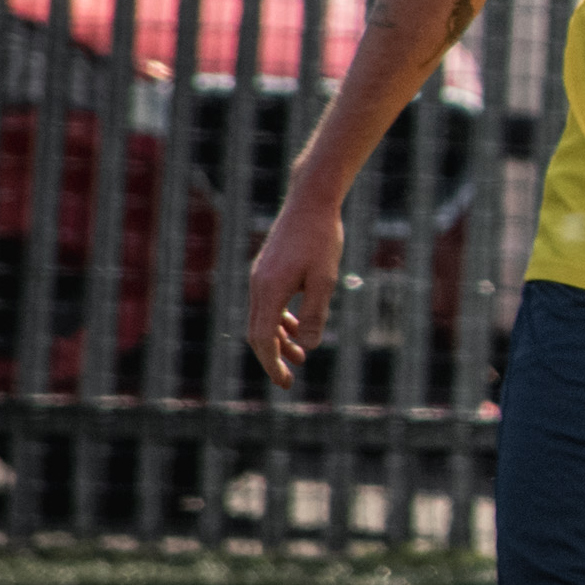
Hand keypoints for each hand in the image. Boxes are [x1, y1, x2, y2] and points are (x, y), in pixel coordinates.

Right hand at [245, 194, 345, 390]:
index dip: (272, 364)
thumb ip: (315, 313)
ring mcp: (260, 277)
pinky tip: (297, 329)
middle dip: (272, 358)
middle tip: (288, 381)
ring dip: (280, 340)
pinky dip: (281, 321)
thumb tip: (308, 345)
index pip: (263, 338)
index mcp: (269, 290)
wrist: (310, 202)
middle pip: (258, 333)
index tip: (285, 382)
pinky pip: (269, 305)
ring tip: (301, 358)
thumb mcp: (326, 278)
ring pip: (263, 319)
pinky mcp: (268, 271)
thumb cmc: (322, 238)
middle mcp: (258, 285)